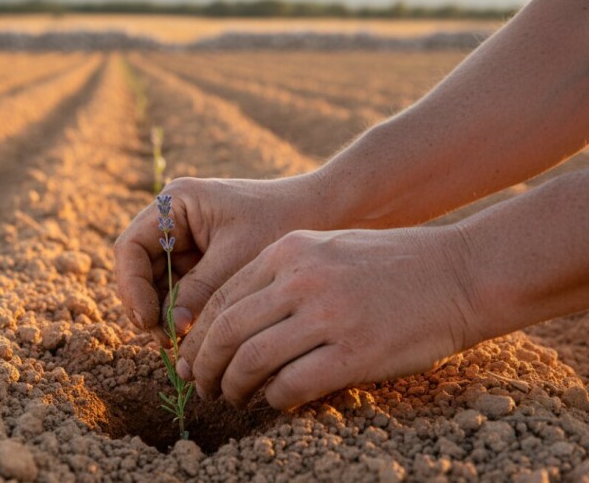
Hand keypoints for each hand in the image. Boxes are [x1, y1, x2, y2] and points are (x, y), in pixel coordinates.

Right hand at [113, 175, 326, 339]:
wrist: (324, 211)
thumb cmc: (282, 221)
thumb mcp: (237, 257)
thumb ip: (201, 291)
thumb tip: (172, 333)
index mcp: (174, 204)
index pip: (130, 248)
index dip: (132, 287)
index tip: (149, 321)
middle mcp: (173, 222)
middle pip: (140, 271)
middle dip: (150, 307)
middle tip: (169, 343)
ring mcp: (186, 243)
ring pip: (159, 287)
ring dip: (167, 317)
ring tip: (185, 347)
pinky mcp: (203, 262)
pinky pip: (182, 293)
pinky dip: (186, 315)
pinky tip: (198, 338)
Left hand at [177, 226, 488, 410]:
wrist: (459, 271)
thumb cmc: (392, 263)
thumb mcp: (327, 248)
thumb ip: (282, 275)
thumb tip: (237, 322)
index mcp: (289, 250)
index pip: (222, 298)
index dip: (199, 335)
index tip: (190, 357)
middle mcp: (302, 279)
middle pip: (228, 330)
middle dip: (204, 364)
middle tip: (200, 386)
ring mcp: (329, 314)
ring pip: (252, 359)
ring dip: (233, 386)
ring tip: (231, 398)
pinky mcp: (356, 351)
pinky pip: (294, 383)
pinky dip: (276, 398)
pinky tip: (277, 401)